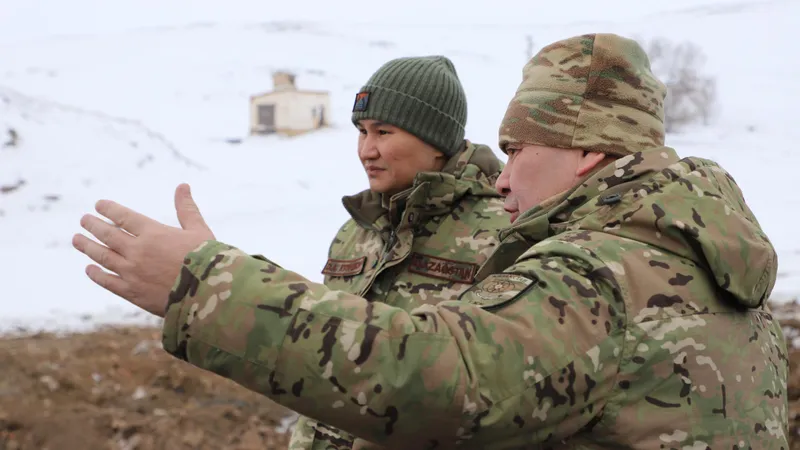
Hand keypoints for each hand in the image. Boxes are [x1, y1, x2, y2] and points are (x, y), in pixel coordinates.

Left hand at [72, 183, 214, 316]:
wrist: (208, 295)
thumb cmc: (208, 260)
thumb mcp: (199, 230)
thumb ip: (186, 209)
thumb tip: (182, 185)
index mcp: (153, 233)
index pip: (123, 217)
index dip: (109, 209)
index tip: (98, 205)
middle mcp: (137, 251)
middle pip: (107, 235)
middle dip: (93, 225)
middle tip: (83, 220)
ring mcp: (132, 272)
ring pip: (102, 256)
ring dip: (88, 246)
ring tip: (77, 239)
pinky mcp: (132, 292)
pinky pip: (108, 281)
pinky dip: (96, 274)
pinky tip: (90, 269)